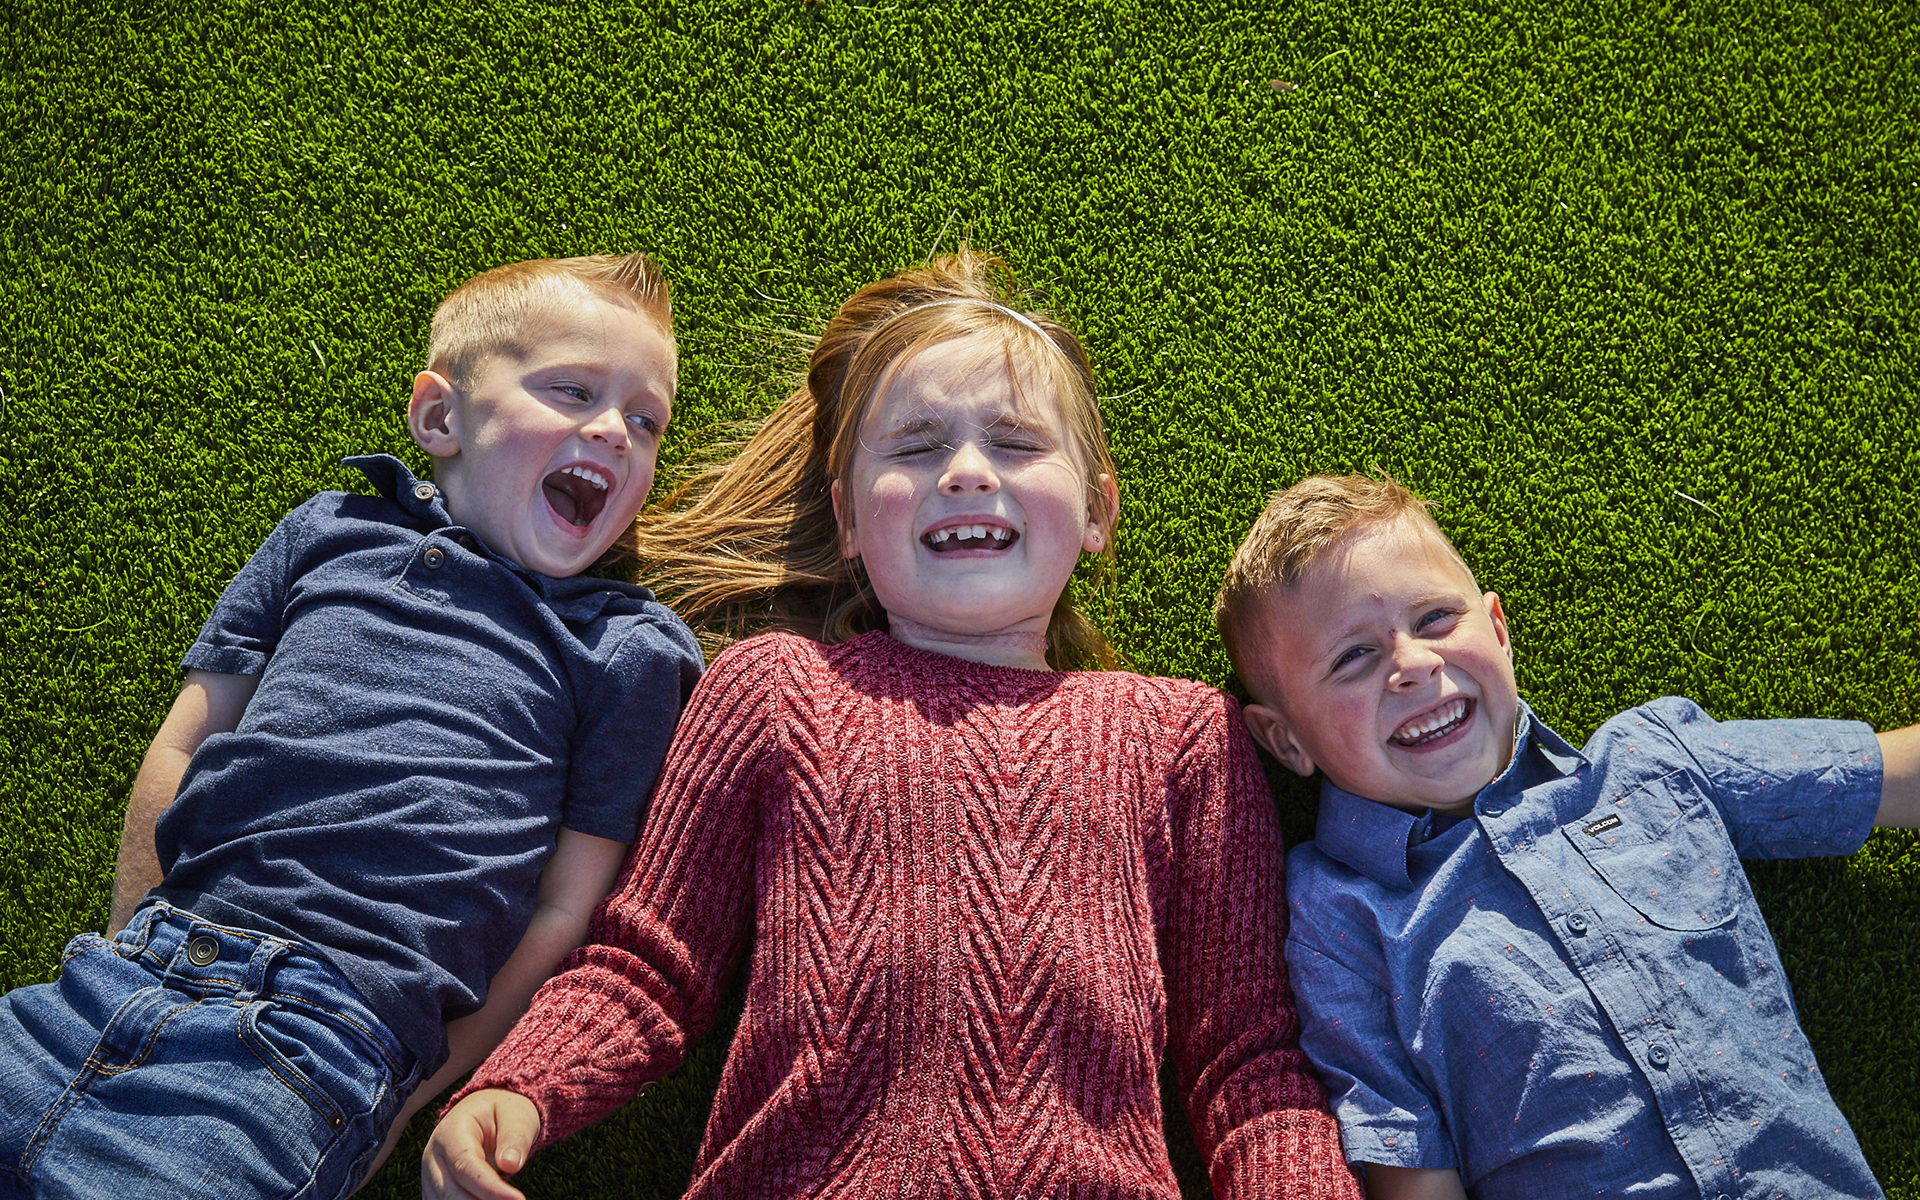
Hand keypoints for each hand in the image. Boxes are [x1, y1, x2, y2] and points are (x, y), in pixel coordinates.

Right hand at [422, 1089, 540, 1199]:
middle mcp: (433, 1157)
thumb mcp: (516, 1116)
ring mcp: (430, 1177)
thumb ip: (515, 1138)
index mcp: (451, 1131)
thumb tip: (510, 1164)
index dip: (491, 1188)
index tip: (518, 1199)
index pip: (466, 1167)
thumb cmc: (503, 1113)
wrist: (486, 1114)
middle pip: (451, 1193)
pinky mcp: (435, 1192)